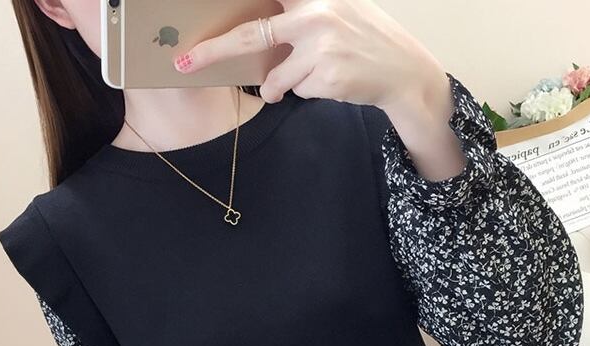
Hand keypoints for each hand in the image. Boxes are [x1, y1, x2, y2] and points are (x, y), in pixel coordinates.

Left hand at [174, 0, 444, 111]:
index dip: (235, 3)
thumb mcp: (340, 10)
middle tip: (184, 64)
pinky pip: (297, 91)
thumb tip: (259, 34)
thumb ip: (301, 13)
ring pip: (275, 77)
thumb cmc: (368, 40)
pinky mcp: (325, 78)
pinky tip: (330, 82)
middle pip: (250, 35)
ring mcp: (320, 48)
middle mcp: (314, 16)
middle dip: (212, 52)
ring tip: (304, 80)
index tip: (195, 5)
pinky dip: (305, 92)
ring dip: (277, 87)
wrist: (404, 73)